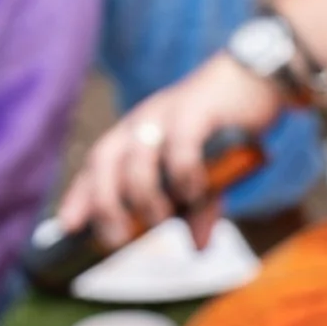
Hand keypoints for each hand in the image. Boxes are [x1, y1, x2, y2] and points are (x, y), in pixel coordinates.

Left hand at [57, 54, 285, 251]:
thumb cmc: (223, 125)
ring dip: (145, 196)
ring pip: (137, 158)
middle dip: (104, 202)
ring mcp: (166, 114)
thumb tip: (198, 247)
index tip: (69, 226)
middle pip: (103, 160)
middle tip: (117, 238)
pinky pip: (180, 148)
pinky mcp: (196, 110)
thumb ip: (197, 206)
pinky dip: (183, 176)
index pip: (95, 163)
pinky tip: (195, 193)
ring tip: (160, 220)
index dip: (79, 195)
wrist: (257, 78)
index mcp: (135, 133)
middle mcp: (142, 122)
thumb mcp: (205, 173)